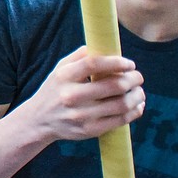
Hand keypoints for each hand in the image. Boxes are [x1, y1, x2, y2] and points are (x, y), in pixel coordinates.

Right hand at [22, 47, 144, 142]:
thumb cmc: (55, 90)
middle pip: (114, 85)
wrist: (39, 120)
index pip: (94, 64)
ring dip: (137, 96)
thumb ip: (80, 56)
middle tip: (138, 77)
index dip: (117, 62)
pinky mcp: (89, 130)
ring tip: (139, 91)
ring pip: (121, 104)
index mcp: (64, 76)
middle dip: (133, 79)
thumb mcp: (59, 69)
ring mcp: (81, 115)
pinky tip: (137, 106)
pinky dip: (134, 112)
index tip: (129, 64)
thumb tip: (107, 47)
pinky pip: (120, 120)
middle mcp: (71, 96)